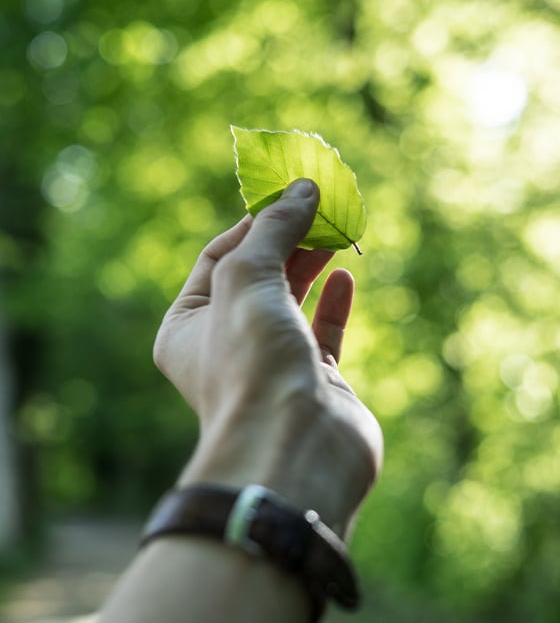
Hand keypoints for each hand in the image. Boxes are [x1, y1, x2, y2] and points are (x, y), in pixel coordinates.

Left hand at [153, 179, 382, 535]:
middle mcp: (224, 346)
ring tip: (335, 232)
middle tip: (318, 209)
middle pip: (257, 276)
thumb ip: (274, 228)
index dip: (251, 223)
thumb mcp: (248, 277)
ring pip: (291, 301)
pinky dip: (333, 303)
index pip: (216, 257)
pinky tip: (346, 276)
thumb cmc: (251, 359)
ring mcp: (271, 364)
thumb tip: (304, 187)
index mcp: (186, 326)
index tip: (286, 195)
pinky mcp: (314, 380)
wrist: (295, 446)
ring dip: (311, 265)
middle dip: (286, 240)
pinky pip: (323, 332)